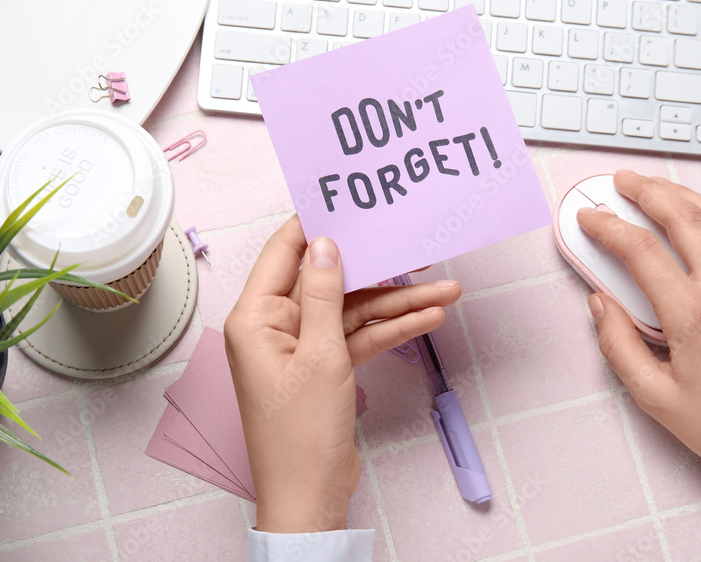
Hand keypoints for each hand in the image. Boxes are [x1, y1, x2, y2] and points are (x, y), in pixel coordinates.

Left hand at [224, 215, 461, 532]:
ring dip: (395, 302)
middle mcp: (276, 327)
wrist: (310, 497)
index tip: (349, 202)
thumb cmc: (299, 436)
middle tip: (413, 246)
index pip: (286, 253)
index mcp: (257, 318)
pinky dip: (390, 330)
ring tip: (444, 287)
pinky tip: (427, 317)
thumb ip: (326, 295)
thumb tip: (327, 245)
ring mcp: (302, 348)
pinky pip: (359, 337)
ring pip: (352, 311)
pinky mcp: (324, 368)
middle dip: (375, 269)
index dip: (317, 226)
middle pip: (329, 282)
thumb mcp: (320, 355)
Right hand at [576, 169, 700, 484]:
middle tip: (621, 180)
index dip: (607, 226)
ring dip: (683, 195)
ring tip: (657, 187)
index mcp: (693, 314)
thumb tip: (600, 305)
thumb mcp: (652, 395)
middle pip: (683, 217)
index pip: (641, 250)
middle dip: (647, 190)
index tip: (587, 218)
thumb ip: (618, 344)